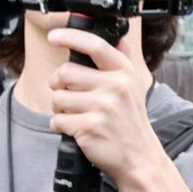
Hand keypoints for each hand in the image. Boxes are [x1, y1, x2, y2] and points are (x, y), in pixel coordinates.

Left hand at [44, 25, 174, 188]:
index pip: (96, 45)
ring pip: (57, 98)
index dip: (71, 37)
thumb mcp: (134, 86)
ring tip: (77, 115)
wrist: (139, 156)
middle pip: (65, 73)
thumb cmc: (129, 121)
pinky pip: (57, 120)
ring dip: (60, 108)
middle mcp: (115, 86)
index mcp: (125, 72)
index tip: (54, 36)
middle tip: (68, 95)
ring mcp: (102, 106)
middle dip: (58, 85)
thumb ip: (121, 62)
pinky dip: (60, 126)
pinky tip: (77, 130)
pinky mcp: (89, 126)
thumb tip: (119, 34)